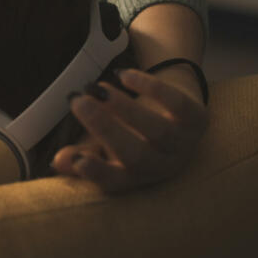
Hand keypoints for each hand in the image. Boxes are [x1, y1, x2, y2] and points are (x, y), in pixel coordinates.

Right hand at [51, 69, 207, 192]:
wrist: (176, 116)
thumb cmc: (132, 135)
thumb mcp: (104, 148)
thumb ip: (81, 155)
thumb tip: (59, 162)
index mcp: (134, 177)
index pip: (114, 182)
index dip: (96, 172)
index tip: (74, 158)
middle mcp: (161, 166)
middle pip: (136, 156)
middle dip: (105, 129)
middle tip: (78, 101)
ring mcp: (183, 144)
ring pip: (158, 131)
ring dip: (125, 108)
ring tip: (98, 88)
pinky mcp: (198, 119)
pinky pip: (177, 104)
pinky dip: (150, 88)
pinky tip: (124, 75)